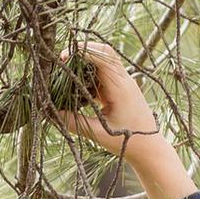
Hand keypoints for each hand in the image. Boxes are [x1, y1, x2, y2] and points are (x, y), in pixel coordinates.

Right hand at [59, 41, 193, 198]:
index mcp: (120, 89)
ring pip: (104, 61)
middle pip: (105, 52)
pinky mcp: (120, 88)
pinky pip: (104, 72)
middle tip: (62, 59)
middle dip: (83, 50)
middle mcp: (124, 81)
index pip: (103, 58)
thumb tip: (49, 112)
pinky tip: (77, 84)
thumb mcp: (97, 133)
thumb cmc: (127, 142)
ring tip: (66, 70)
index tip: (64, 56)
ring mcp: (124, 83)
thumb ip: (73, 122)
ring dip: (86, 61)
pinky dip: (90, 73)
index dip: (83, 52)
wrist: (150, 148)